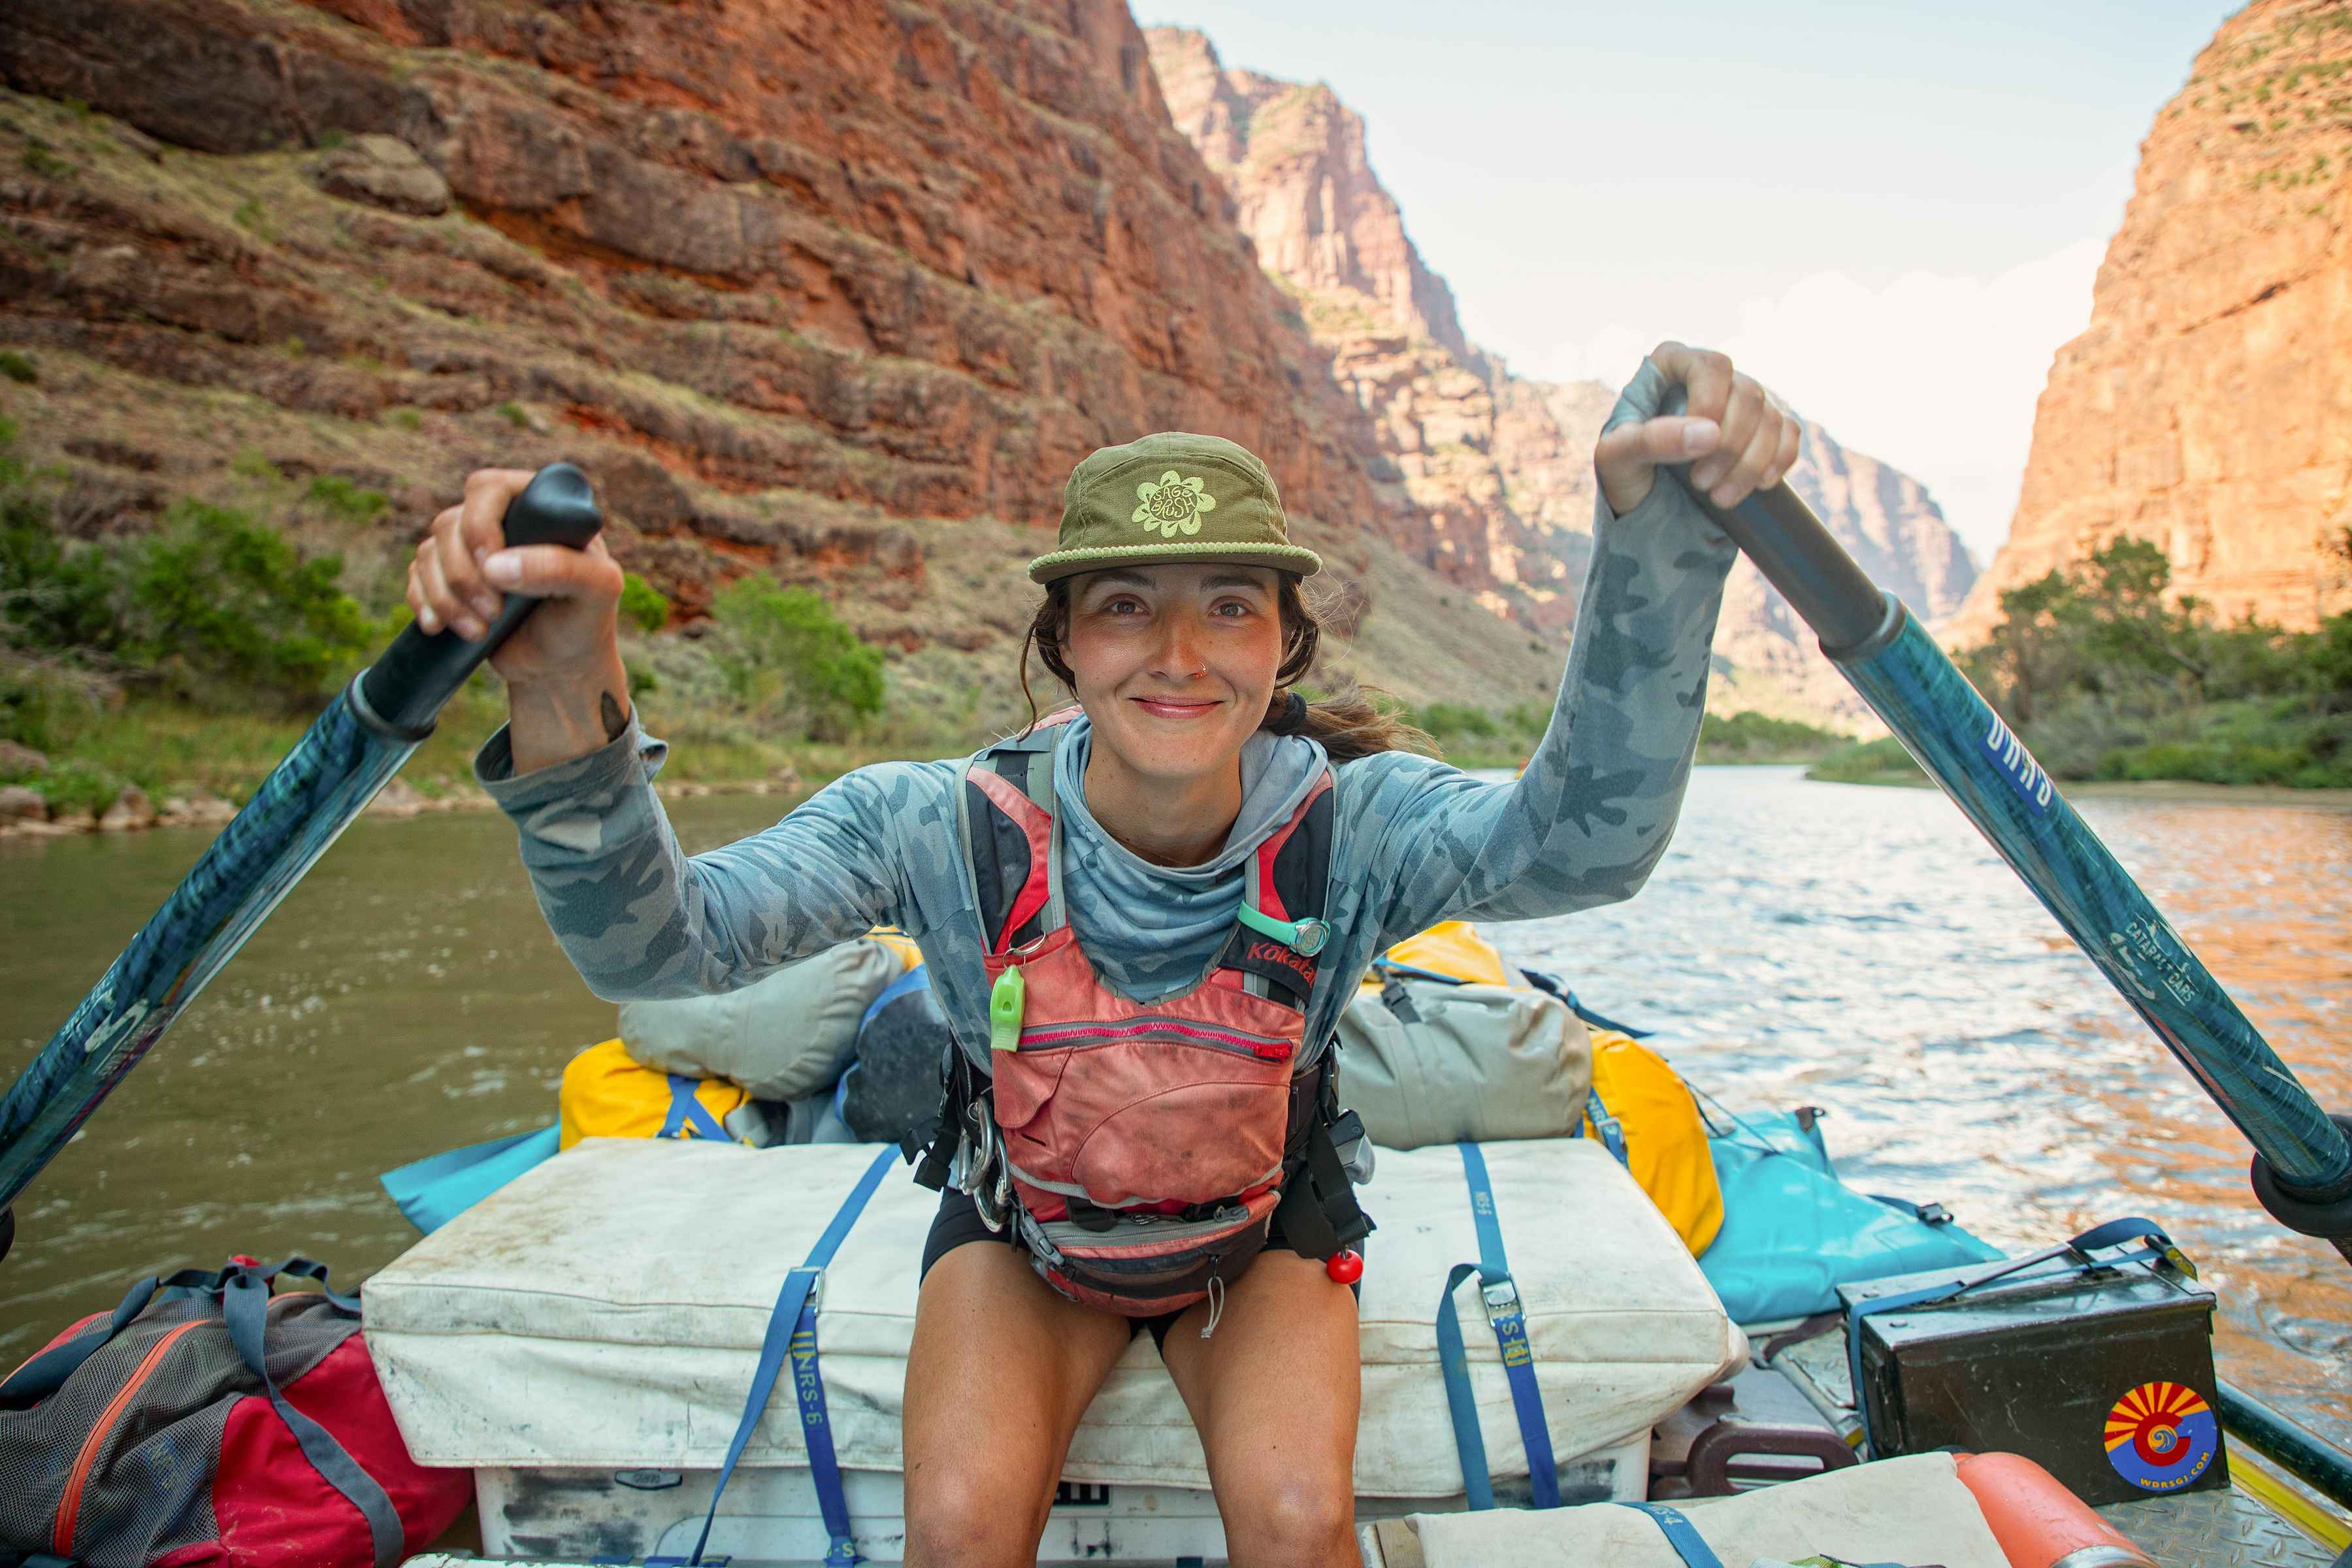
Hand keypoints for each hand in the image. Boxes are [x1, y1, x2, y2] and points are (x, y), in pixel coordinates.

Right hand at [405, 467, 625, 691]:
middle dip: (464, 574)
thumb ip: (562, 569)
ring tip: (478, 631)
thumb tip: (494, 566)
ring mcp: (471, 549)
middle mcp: (501, 521)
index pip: (489, 488)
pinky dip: (423, 602)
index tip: (492, 568)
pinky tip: (439, 627)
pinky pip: (417, 575)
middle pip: (451, 523)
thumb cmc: (586, 622)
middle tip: (494, 613)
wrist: (559, 668)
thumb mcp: (597, 592)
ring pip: (429, 550)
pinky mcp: (449, 577)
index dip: (480, 525)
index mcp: (539, 507)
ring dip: (445, 595)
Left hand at [1592, 341, 1800, 516]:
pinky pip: (1788, 433)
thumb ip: (1651, 440)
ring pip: (1771, 417)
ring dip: (1752, 463)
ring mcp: (1739, 400)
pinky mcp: (1762, 428)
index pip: (1711, 366)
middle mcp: (1711, 376)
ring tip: (1721, 498)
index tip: (1694, 449)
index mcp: (1671, 365)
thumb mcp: (1618, 459)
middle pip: (1747, 393)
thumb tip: (1710, 433)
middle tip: (1702, 484)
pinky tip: (1759, 485)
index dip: (1711, 405)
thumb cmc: (1622, 473)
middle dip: (1730, 446)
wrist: (1644, 505)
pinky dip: (1779, 460)